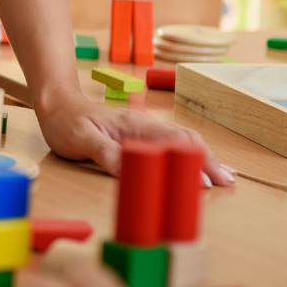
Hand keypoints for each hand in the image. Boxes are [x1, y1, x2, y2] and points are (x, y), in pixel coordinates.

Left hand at [34, 93, 236, 185]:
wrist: (57, 104)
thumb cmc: (67, 122)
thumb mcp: (81, 140)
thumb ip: (106, 153)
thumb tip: (132, 170)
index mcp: (134, 126)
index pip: (172, 142)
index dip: (191, 162)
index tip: (205, 183)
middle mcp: (145, 126)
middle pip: (186, 141)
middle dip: (209, 161)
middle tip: (228, 183)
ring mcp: (144, 130)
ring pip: (183, 142)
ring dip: (205, 158)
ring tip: (225, 176)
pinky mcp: (141, 136)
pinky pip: (173, 144)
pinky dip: (192, 155)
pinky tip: (200, 164)